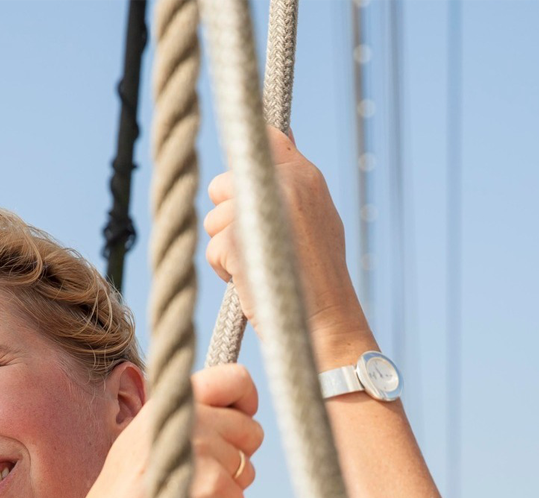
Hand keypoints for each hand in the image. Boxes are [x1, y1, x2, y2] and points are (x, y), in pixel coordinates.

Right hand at [78, 364, 263, 497]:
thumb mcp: (144, 445)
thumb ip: (187, 424)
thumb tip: (244, 422)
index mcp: (164, 403)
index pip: (235, 378)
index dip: (248, 402)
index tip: (238, 426)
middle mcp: (184, 417)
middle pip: (251, 430)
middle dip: (237, 460)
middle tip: (198, 480)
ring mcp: (198, 449)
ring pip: (248, 469)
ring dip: (226, 492)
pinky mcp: (211, 485)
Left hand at [203, 127, 369, 348]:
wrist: (326, 320)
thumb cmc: (318, 277)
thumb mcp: (315, 217)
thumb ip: (289, 185)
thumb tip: (265, 145)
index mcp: (305, 175)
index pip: (263, 136)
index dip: (247, 161)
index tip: (247, 187)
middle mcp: (284, 183)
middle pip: (222, 183)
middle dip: (228, 216)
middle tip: (255, 244)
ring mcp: (259, 209)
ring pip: (213, 219)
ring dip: (226, 247)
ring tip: (260, 265)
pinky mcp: (237, 239)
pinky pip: (212, 249)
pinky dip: (224, 271)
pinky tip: (252, 280)